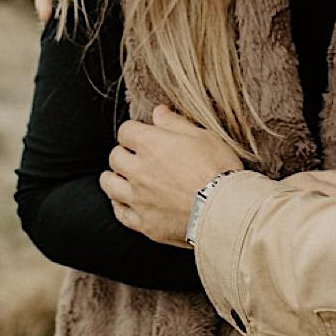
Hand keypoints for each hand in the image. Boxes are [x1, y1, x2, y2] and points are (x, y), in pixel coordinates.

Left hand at [104, 104, 243, 244]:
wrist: (226, 210)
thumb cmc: (219, 170)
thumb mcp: (203, 137)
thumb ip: (176, 124)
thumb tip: (159, 112)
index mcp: (151, 145)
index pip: (126, 130)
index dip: (134, 131)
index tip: (142, 136)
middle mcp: (139, 171)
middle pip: (115, 157)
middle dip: (124, 153)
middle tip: (136, 157)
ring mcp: (139, 198)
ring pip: (109, 184)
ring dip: (114, 178)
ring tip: (124, 178)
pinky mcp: (145, 223)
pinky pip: (120, 213)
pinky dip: (120, 206)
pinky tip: (126, 203)